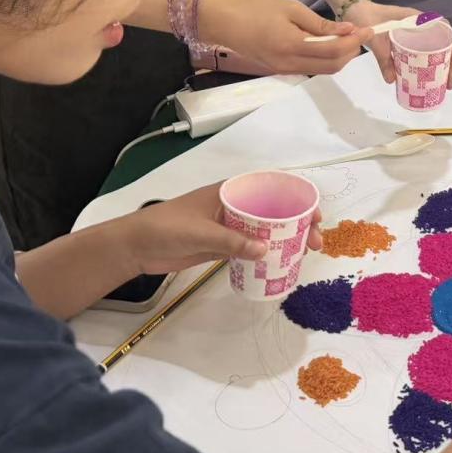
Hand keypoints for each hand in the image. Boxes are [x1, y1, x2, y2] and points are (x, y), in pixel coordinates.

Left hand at [118, 183, 323, 276]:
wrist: (136, 246)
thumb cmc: (166, 227)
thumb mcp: (200, 232)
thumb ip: (232, 241)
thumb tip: (266, 251)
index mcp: (230, 192)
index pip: (271, 188)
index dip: (296, 198)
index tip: (314, 215)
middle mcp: (234, 206)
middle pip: (274, 211)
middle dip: (297, 224)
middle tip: (315, 243)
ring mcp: (229, 226)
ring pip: (265, 231)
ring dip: (285, 240)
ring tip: (304, 255)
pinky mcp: (222, 245)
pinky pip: (251, 247)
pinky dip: (266, 254)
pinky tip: (279, 264)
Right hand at [199, 0, 372, 76]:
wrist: (223, 22)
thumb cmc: (255, 9)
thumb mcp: (290, 8)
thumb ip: (319, 23)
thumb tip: (346, 30)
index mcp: (292, 45)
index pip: (334, 50)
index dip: (355, 42)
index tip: (367, 30)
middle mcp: (290, 63)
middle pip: (333, 66)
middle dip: (351, 52)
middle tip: (359, 34)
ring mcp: (285, 70)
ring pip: (323, 70)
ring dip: (340, 57)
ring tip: (346, 37)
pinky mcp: (281, 70)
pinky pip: (311, 68)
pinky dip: (325, 59)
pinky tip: (328, 43)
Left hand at [343, 0, 451, 89]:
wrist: (352, 9)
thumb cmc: (367, 18)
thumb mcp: (376, 39)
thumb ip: (384, 59)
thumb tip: (392, 80)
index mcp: (417, 19)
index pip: (445, 30)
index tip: (450, 66)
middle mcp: (418, 24)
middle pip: (442, 43)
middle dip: (448, 63)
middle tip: (448, 83)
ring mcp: (412, 32)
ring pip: (432, 48)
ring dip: (438, 65)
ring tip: (440, 83)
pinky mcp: (403, 39)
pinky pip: (419, 51)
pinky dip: (424, 64)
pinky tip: (422, 76)